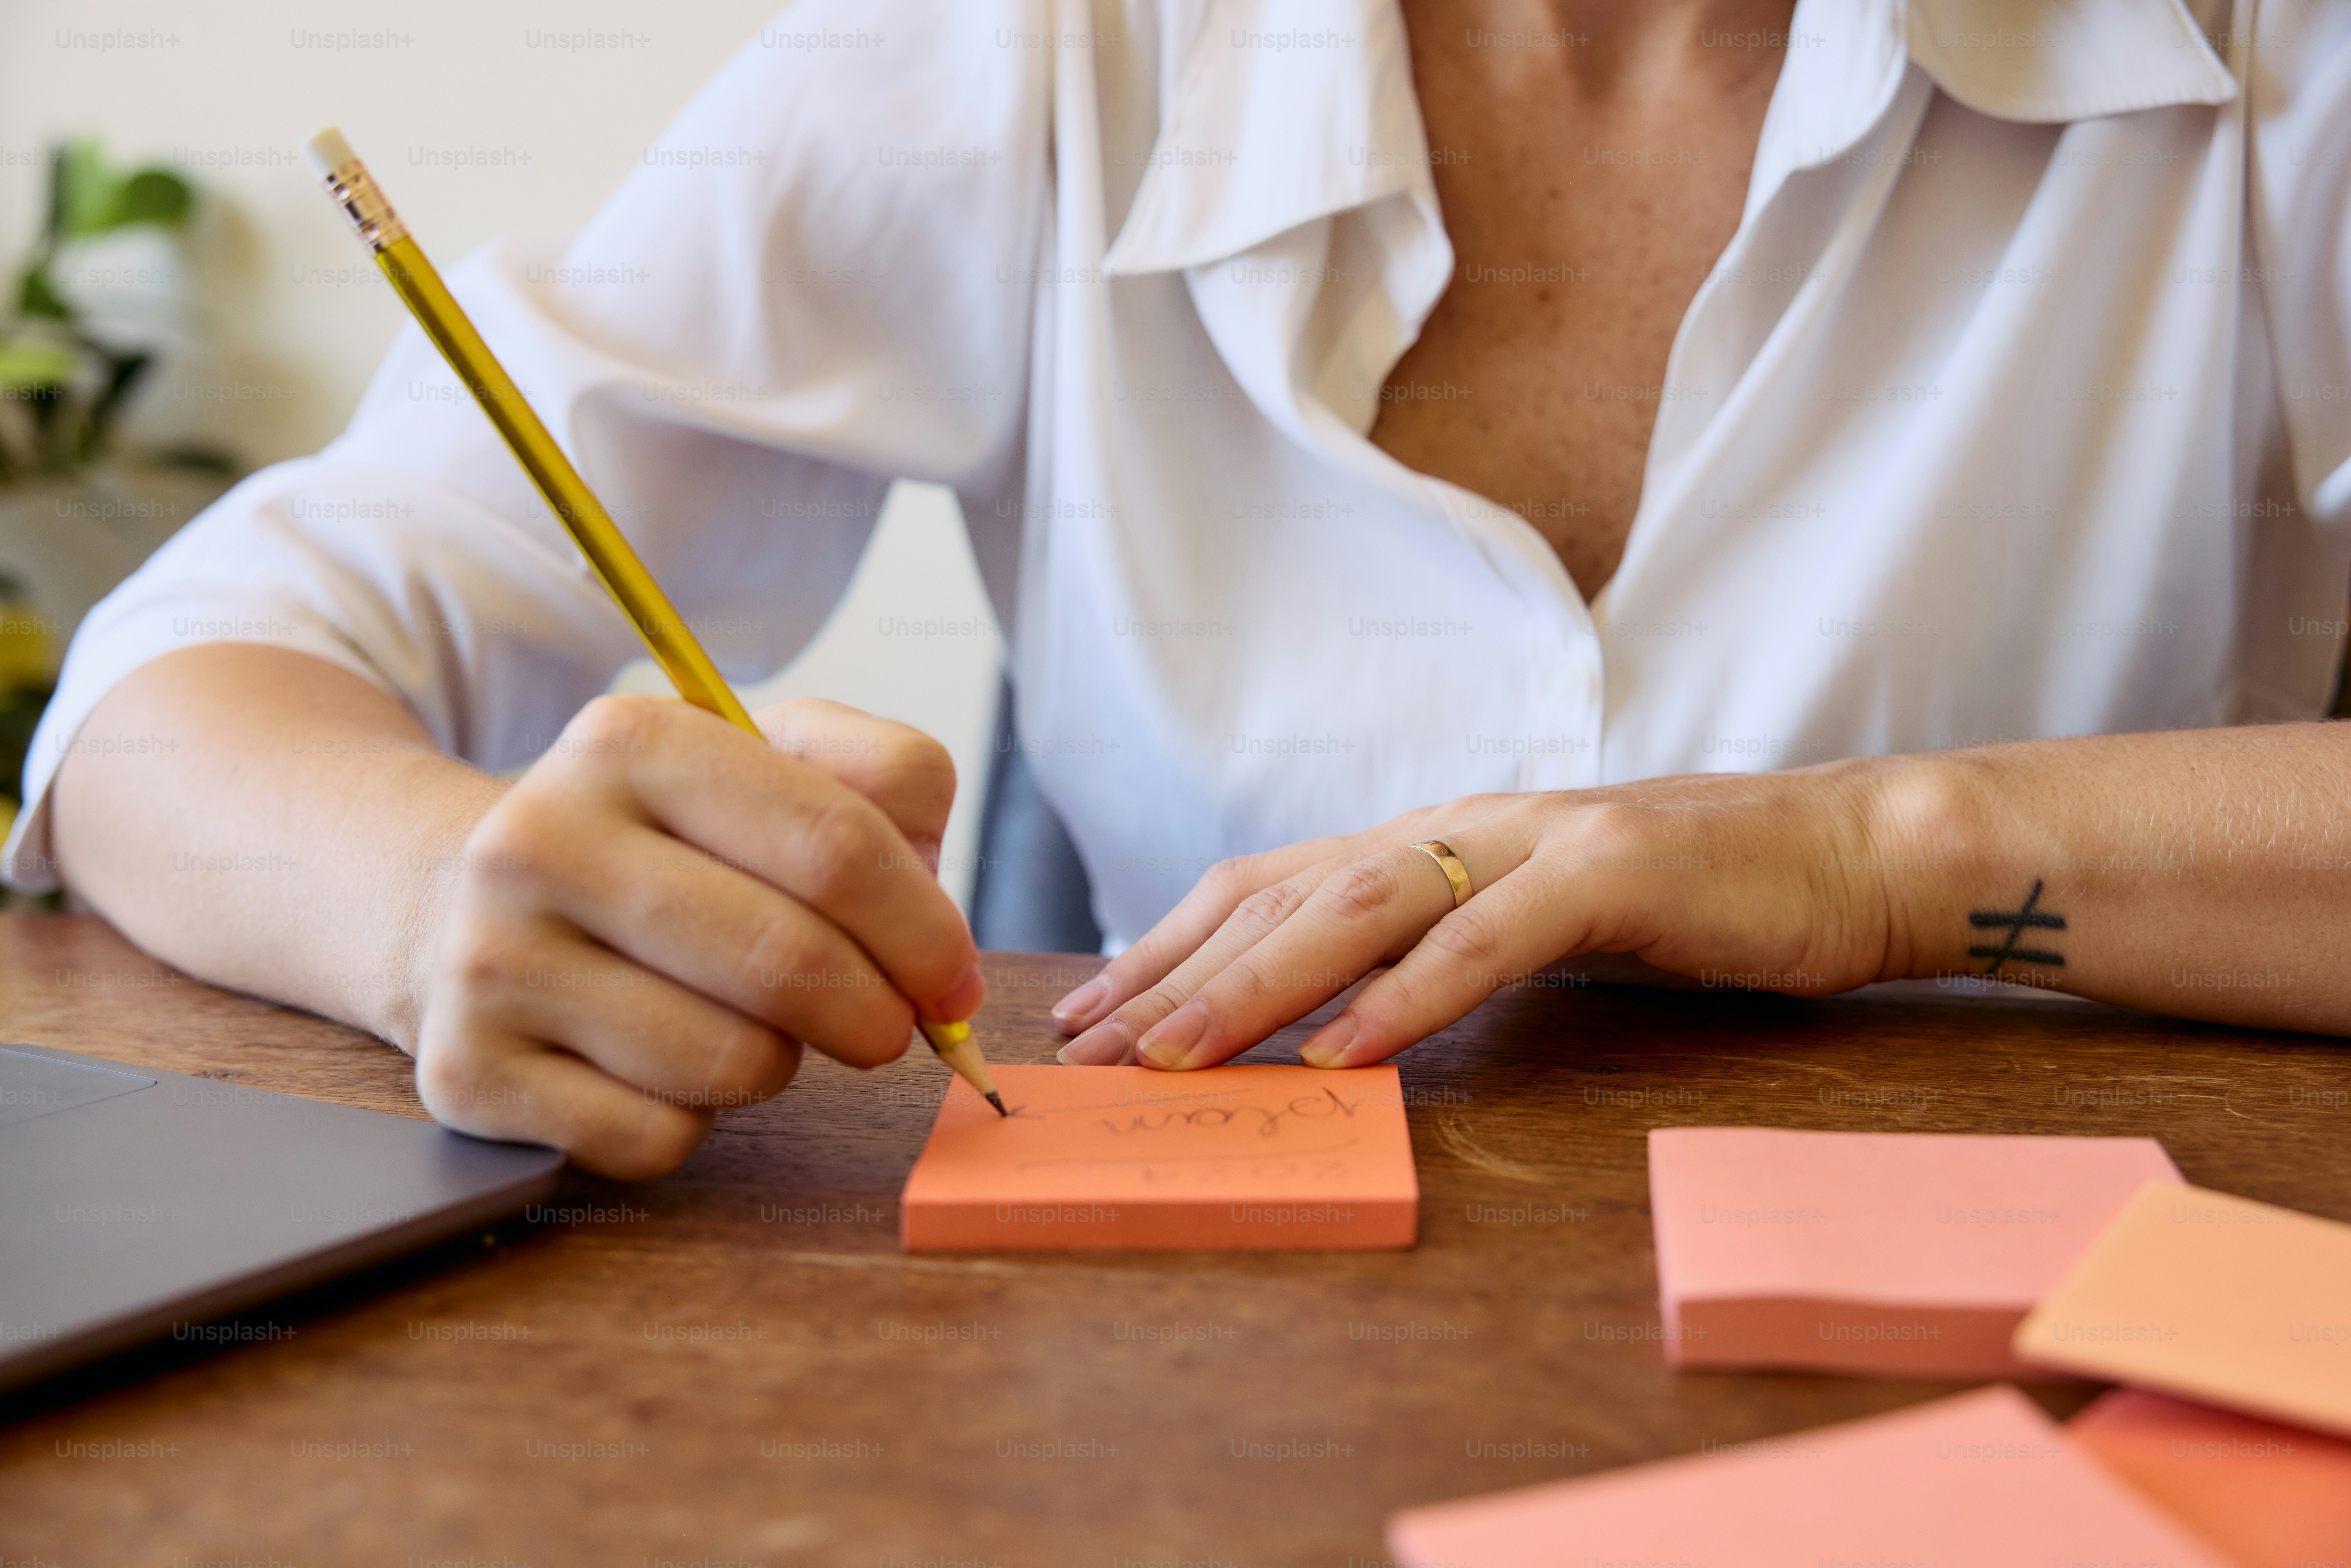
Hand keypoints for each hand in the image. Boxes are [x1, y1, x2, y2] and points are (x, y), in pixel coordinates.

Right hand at [412, 695, 980, 1175]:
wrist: (457, 904)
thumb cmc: (661, 843)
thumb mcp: (769, 763)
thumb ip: (886, 783)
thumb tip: (938, 905)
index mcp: (629, 742)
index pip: (837, 845)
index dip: (926, 930)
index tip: (952, 977)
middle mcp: (539, 841)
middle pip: (793, 961)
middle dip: (878, 1013)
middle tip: (887, 1023)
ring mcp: (491, 962)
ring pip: (731, 1062)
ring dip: (780, 1063)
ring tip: (748, 1021)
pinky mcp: (469, 1075)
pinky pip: (658, 1136)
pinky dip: (695, 1120)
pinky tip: (664, 1065)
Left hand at [1051, 763, 1919, 1070]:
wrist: (1841, 855)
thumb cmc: (1682, 900)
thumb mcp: (1530, 920)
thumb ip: (1437, 945)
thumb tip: (1332, 1010)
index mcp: (1434, 839)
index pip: (1268, 887)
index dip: (1169, 945)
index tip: (1091, 1010)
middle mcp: (1461, 826)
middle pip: (1286, 899)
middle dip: (1177, 976)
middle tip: (1091, 1049)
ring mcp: (1532, 841)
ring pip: (1362, 910)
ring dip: (1259, 988)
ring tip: (1177, 1054)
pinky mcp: (1608, 872)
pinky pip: (1485, 942)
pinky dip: (1407, 998)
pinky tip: (1342, 1054)